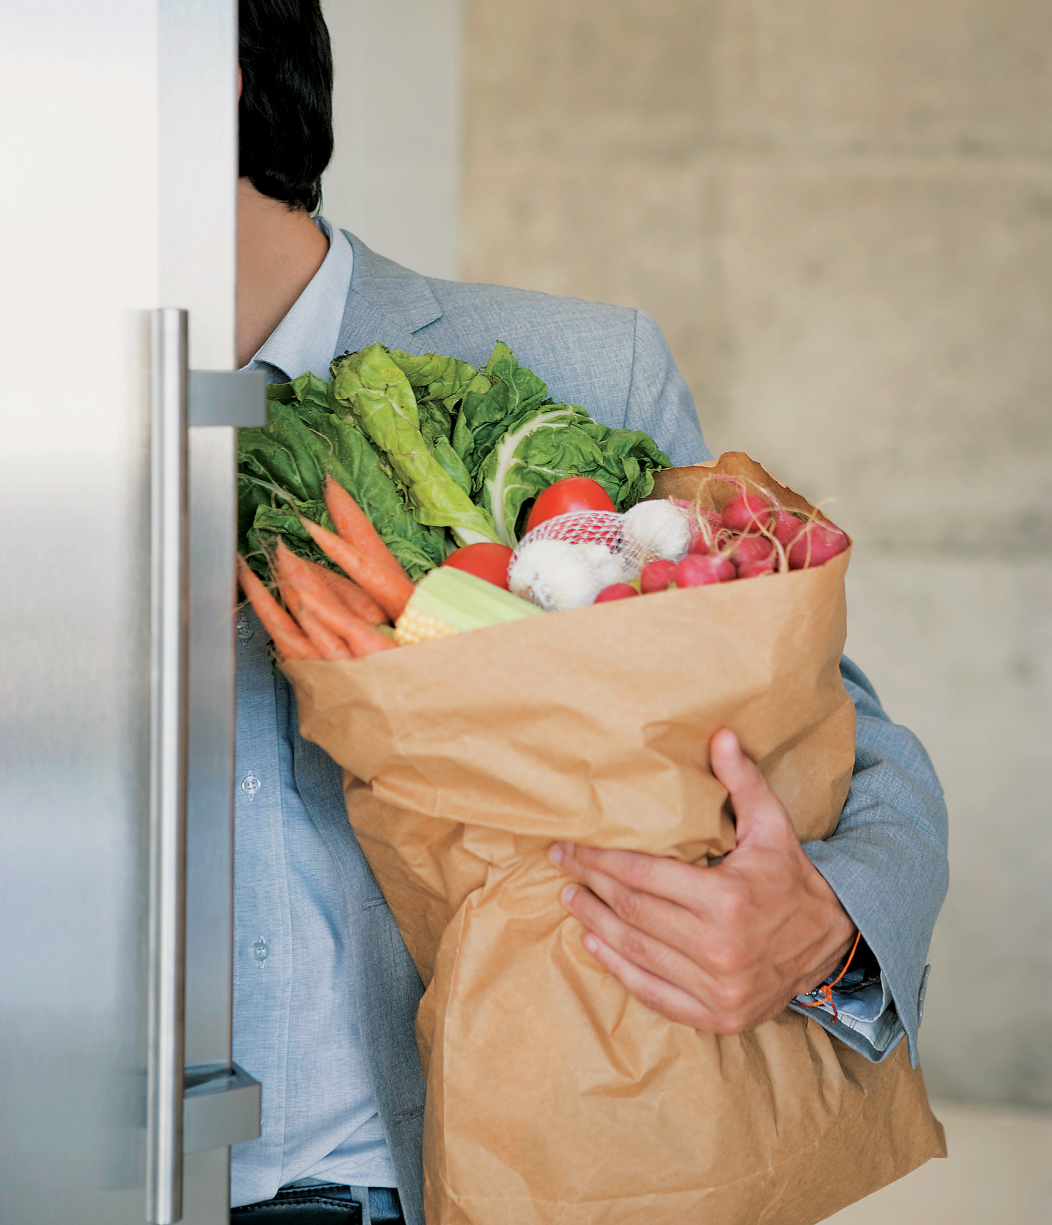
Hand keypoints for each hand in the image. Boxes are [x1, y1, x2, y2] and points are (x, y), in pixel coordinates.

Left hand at [547, 728, 856, 1032]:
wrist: (833, 945)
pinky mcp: (716, 1016)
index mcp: (729, 899)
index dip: (600, 860)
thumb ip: (743, 781)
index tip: (570, 848)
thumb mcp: (773, 826)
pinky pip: (653, 992)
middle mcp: (720, 947)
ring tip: (571, 900)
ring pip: (635, 952)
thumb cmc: (792, 879)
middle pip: (633, 912)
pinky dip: (618, 969)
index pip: (644, 876)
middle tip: (563, 867)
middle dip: (591, 885)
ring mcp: (717, 987)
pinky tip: (595, 944)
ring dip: (595, 924)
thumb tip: (720, 733)